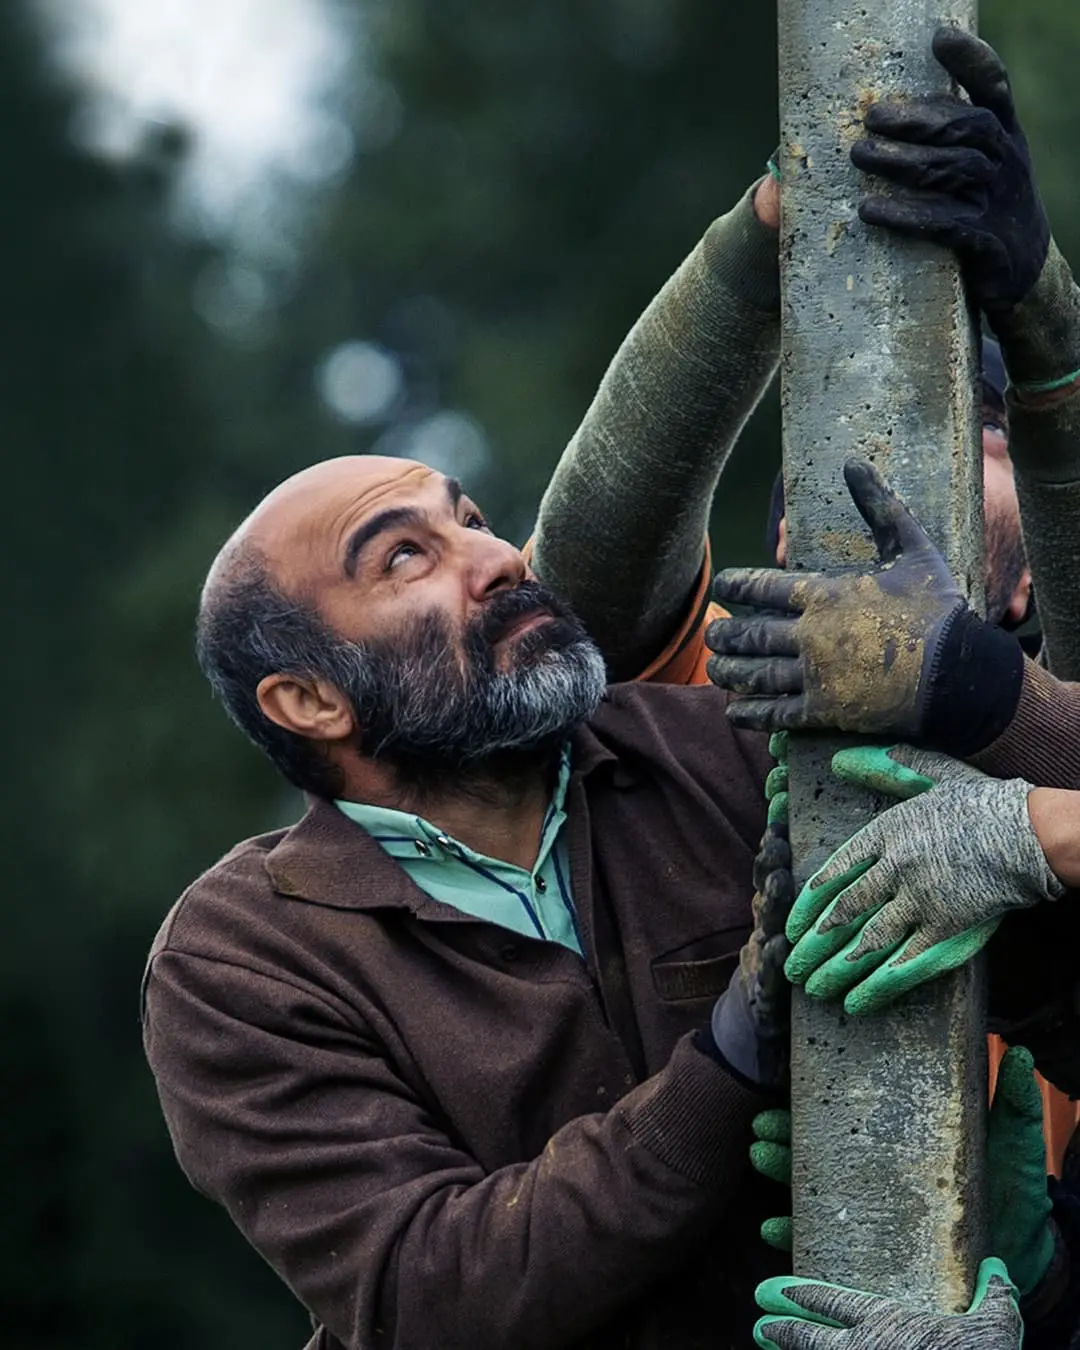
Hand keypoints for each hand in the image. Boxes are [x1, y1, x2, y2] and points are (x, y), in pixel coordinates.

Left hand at [707, 458, 1023, 753]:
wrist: (957, 672)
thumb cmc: (935, 607)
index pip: (762, 586)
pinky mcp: (824, 709)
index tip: (721, 586)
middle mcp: (810, 634)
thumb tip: (853, 461)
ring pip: (755, 673)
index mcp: (824, 593)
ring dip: (728, 671)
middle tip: (711, 635)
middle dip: (725, 635)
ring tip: (715, 668)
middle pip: (750, 634)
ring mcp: (815, 674)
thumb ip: (879, 505)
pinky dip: (750, 712)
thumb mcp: (911, 546)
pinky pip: (776, 712)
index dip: (736, 585)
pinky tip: (735, 711)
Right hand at [707, 735, 793, 1090]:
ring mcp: (760, 954)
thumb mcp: (798, 919)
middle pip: (768, 876)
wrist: (755, 1033)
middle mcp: (766, 921)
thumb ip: (810, 881)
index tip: (785, 783)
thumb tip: (828, 825)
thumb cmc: (789, 968)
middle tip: (780, 815)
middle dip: (772, 845)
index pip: (780, 852)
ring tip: (779, 872)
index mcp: (779, 902)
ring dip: (771, 896)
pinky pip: (768, 975)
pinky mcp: (764, 995)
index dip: (780, 819)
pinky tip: (776, 949)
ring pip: (766, 919)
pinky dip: (770, 961)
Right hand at [749, 1048, 1055, 1295]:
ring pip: (813, 1184)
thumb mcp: (1014, 1144)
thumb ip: (1013, 1104)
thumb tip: (1019, 1053)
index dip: (819, 1097)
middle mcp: (880, 1170)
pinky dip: (792, 1231)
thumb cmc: (1015, 1193)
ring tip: (760, 1154)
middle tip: (761, 1124)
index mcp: (903, 1138)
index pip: (854, 1111)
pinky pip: (823, 1240)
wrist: (1026, 1254)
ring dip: (781, 1170)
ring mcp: (873, 1208)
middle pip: (821, 1144)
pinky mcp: (872, 1249)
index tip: (791, 1082)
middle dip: (783, 1132)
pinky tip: (773, 1225)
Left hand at [754, 1257, 1020, 1348]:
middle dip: (782, 1329)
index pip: (831, 1302)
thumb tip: (998, 1267)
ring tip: (765, 1342)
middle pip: (809, 1337)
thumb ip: (993, 1295)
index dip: (803, 1295)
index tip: (776, 1290)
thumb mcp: (995, 1328)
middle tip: (759, 1323)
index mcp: (884, 1323)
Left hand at [784, 746, 1062, 1015]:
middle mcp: (895, 869)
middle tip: (792, 966)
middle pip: (844, 912)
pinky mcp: (947, 929)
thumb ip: (883, 770)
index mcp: (885, 833)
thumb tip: (839, 758)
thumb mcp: (929, 776)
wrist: (1028, 833)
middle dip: (813, 945)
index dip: (808, 904)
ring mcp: (920, 901)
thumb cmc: (980, 804)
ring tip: (812, 988)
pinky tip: (855, 1003)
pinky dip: (876, 986)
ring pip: (866, 943)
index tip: (792, 926)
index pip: (832, 872)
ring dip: (835, 969)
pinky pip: (904, 964)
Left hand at [852, 27, 1048, 319]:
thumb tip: (891, 116)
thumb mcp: (984, 168)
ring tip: (859, 154)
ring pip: (950, 172)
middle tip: (870, 117)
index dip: (972, 61)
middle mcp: (1005, 163)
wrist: (1026, 274)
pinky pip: (943, 224)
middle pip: (963, 128)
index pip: (995, 89)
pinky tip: (870, 210)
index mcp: (1006, 137)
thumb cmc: (989, 210)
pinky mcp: (984, 243)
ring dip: (900, 162)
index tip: (941, 38)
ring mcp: (996, 203)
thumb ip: (952, 139)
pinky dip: (905, 216)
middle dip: (915, 119)